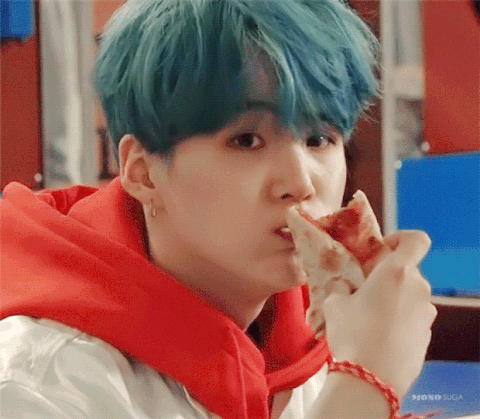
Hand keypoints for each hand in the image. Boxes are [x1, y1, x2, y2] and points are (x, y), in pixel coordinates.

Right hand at [323, 230, 437, 397]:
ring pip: (410, 296)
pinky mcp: (427, 336)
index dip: (402, 238)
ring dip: (394, 298)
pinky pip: (413, 318)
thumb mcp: (335, 303)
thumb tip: (344, 284)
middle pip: (408, 271)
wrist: (371, 380)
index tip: (383, 248)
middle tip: (365, 288)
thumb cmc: (352, 333)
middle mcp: (418, 288)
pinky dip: (399, 319)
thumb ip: (342, 286)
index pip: (417, 240)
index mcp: (397, 272)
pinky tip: (379, 336)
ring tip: (369, 316)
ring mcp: (426, 313)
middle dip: (389, 275)